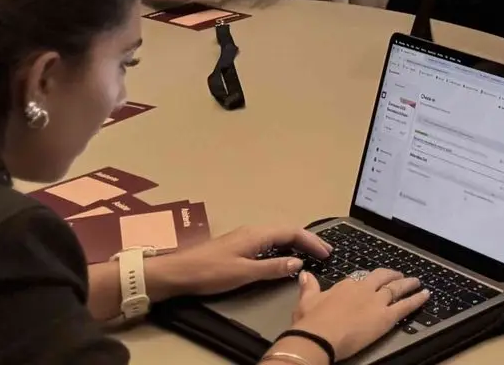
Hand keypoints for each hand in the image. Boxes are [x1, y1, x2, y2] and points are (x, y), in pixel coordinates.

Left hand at [145, 224, 329, 301]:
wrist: (177, 272)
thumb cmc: (210, 272)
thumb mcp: (244, 273)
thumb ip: (273, 268)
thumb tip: (299, 263)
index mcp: (258, 234)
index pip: (293, 232)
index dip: (312, 241)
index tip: (327, 253)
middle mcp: (253, 230)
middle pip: (287, 231)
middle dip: (307, 241)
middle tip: (323, 253)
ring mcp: (244, 237)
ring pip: (277, 236)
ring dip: (295, 244)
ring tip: (309, 255)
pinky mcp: (237, 245)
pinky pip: (268, 241)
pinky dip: (282, 247)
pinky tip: (282, 258)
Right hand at [286, 266, 428, 359]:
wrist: (318, 337)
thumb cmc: (310, 322)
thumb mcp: (306, 302)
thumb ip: (309, 287)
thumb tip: (305, 275)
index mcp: (346, 286)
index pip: (360, 279)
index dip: (368, 281)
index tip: (371, 282)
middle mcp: (364, 290)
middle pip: (382, 278)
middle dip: (392, 275)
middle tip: (399, 275)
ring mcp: (377, 302)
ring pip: (397, 288)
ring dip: (408, 284)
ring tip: (416, 282)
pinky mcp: (386, 317)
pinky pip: (405, 306)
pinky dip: (417, 299)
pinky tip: (425, 295)